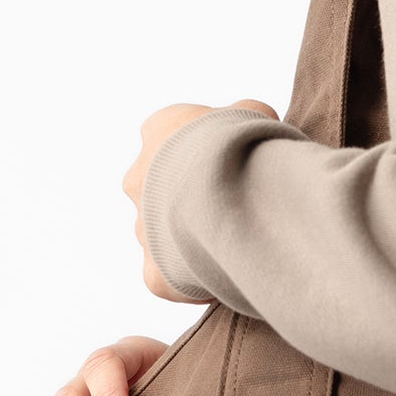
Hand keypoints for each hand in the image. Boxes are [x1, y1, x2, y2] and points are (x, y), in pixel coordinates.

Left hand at [123, 100, 279, 300]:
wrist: (233, 191)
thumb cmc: (243, 145)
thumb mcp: (254, 114)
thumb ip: (247, 116)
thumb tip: (257, 121)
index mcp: (158, 133)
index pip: (175, 139)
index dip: (208, 150)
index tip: (237, 162)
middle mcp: (139, 179)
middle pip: (166, 189)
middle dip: (195, 198)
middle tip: (239, 206)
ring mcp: (143, 228)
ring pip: (167, 236)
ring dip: (193, 237)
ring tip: (237, 241)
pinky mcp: (155, 273)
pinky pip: (172, 279)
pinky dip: (193, 281)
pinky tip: (225, 277)